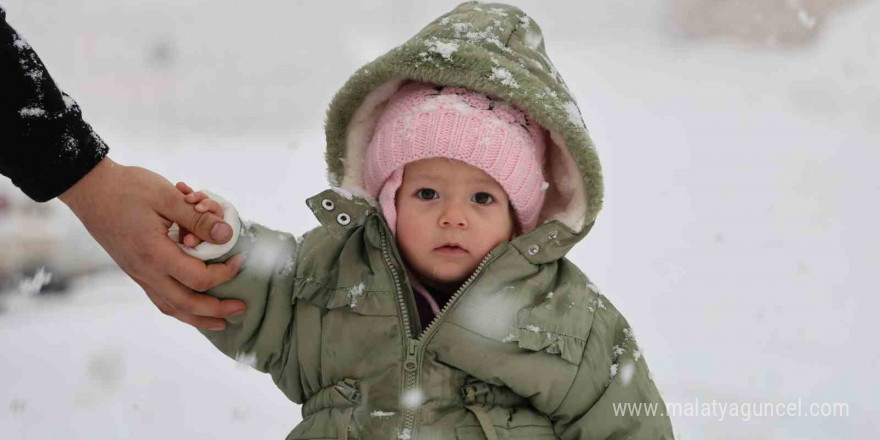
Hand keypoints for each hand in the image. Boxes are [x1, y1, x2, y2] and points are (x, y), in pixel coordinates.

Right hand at [58, 157, 245, 329]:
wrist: (90, 189)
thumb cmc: (128, 188)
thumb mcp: (167, 196)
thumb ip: (198, 219)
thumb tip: (227, 236)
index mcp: (155, 254)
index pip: (198, 278)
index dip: (224, 274)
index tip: (240, 259)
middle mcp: (145, 271)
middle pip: (186, 305)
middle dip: (216, 310)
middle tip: (241, 307)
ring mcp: (137, 274)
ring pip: (170, 307)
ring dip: (198, 317)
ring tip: (221, 321)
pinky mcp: (134, 270)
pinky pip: (159, 298)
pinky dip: (180, 307)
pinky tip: (193, 306)